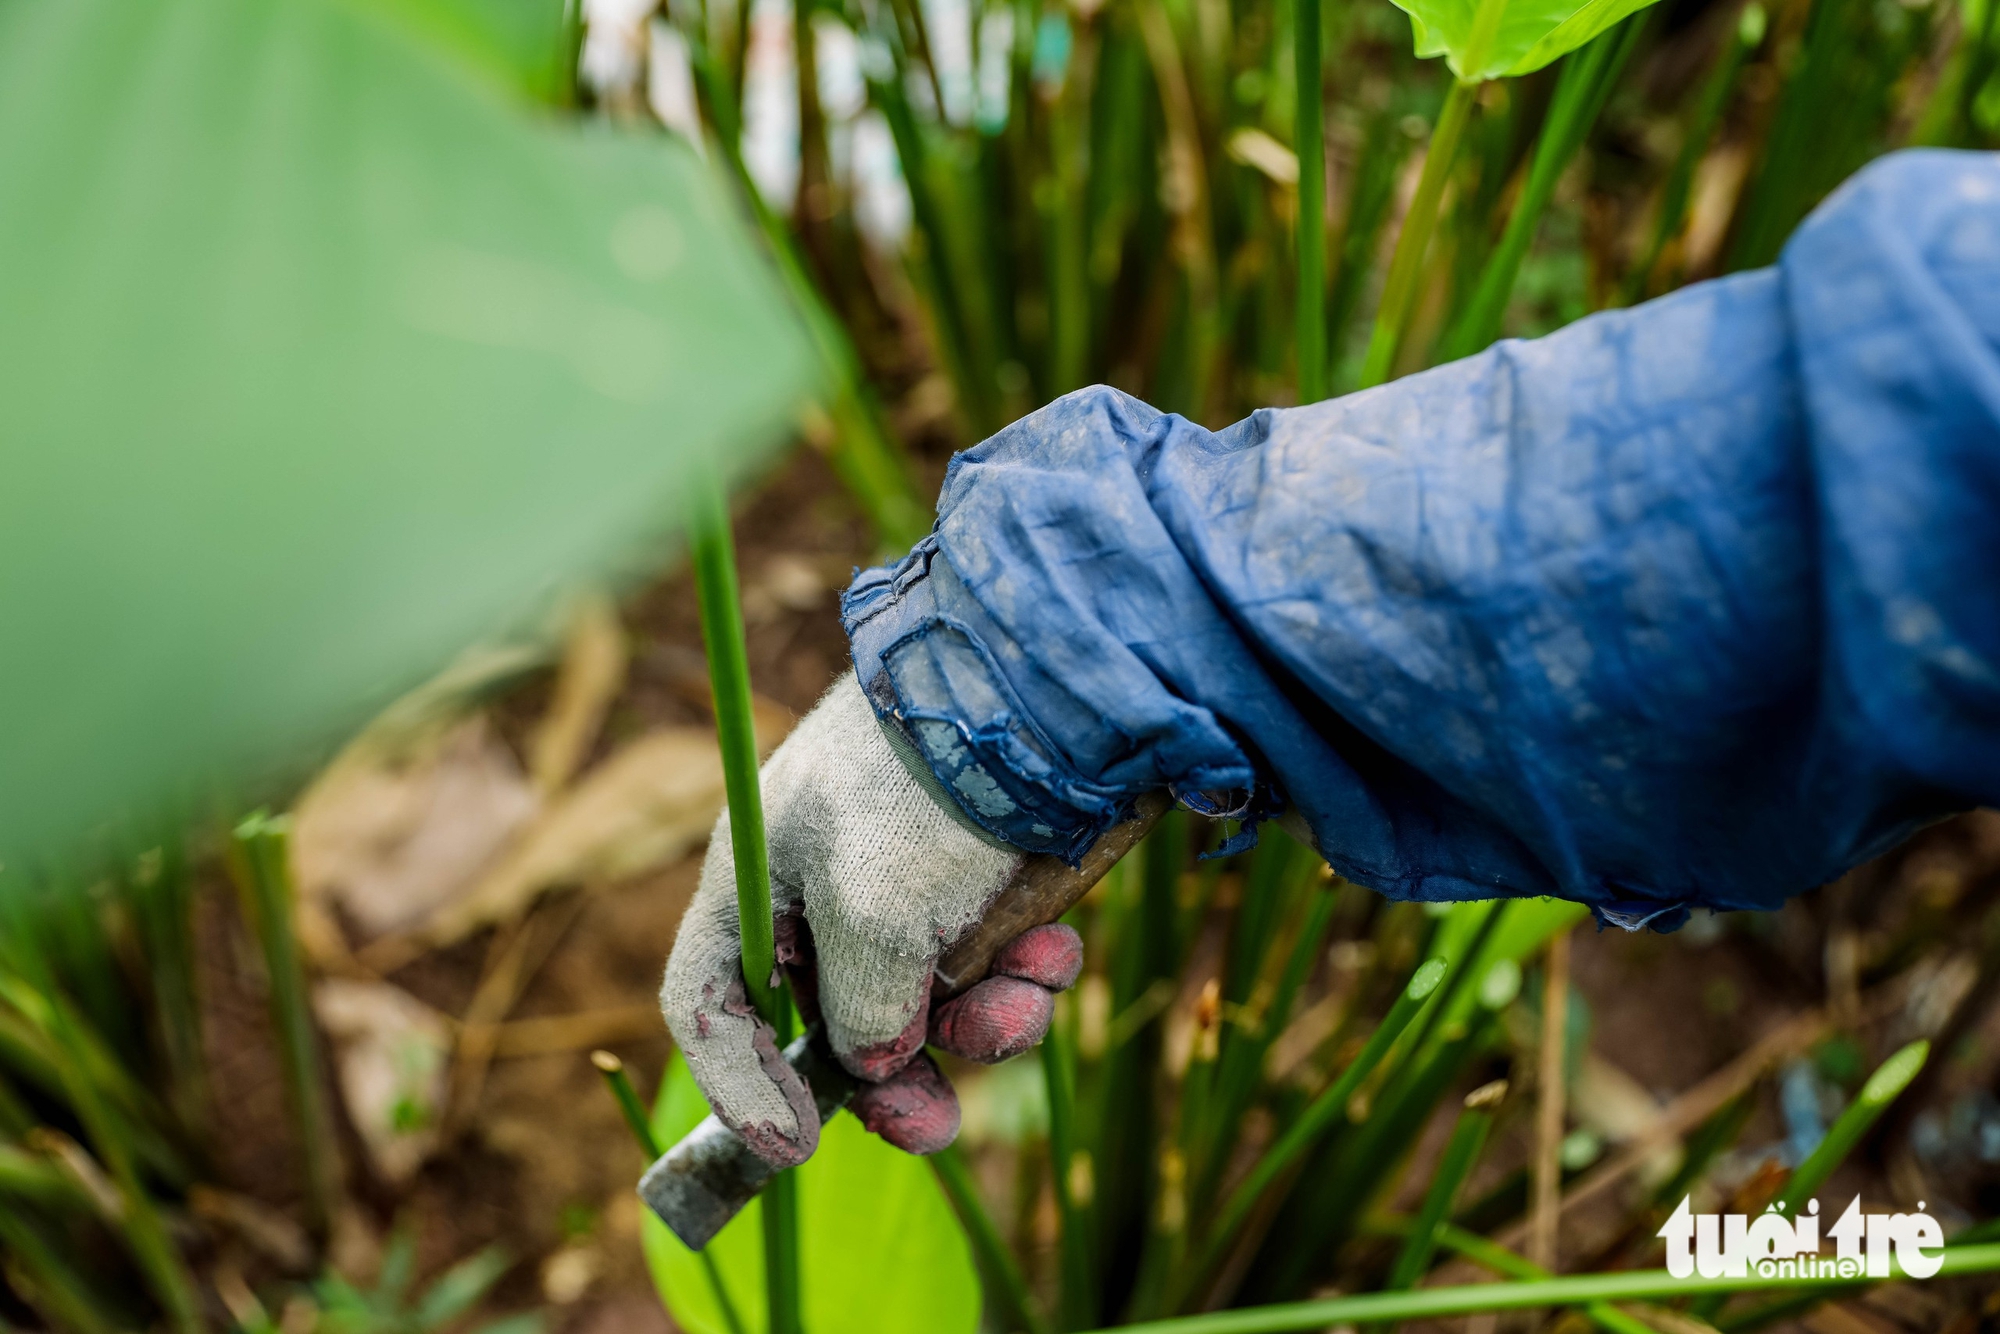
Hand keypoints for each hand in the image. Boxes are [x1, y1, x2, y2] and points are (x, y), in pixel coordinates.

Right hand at [659, 674, 1084, 1166]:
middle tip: (939, 1128)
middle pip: (836, 1026)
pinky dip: (1026, 971)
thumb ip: (863, 1013)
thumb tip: (878, 1058)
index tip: (794, 1148)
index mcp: (759, 882)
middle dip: (894, 1081)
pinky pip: (996, 959)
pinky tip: (1057, 952)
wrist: (1044, 689)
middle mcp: (823, 889)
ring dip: (982, 1023)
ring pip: (932, 1003)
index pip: (708, 1001)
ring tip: (1029, 1000)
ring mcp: (908, 883)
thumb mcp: (876, 918)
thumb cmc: (928, 790)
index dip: (735, 1084)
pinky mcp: (983, 876)